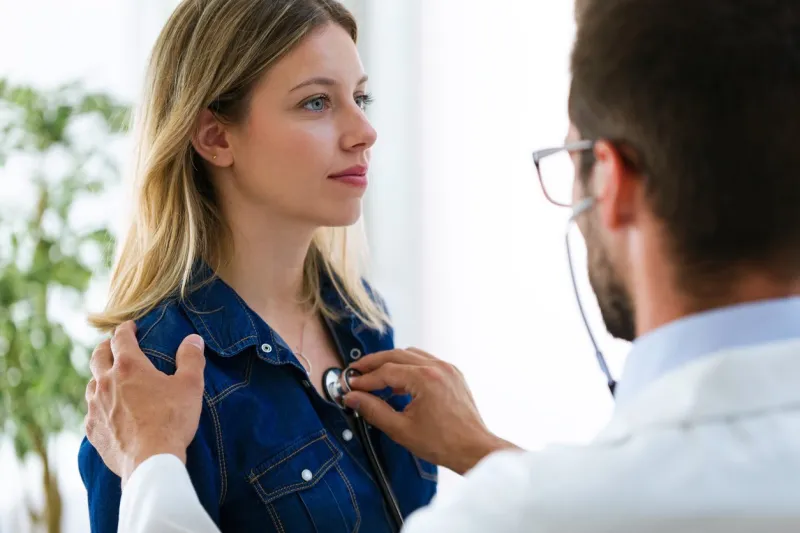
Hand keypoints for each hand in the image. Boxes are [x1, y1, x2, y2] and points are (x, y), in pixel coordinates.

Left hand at [84, 321, 205, 486]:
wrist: (150, 461)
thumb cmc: (172, 420)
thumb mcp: (190, 385)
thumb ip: (191, 358)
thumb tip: (193, 340)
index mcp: (128, 366)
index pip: (120, 338)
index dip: (126, 329)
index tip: (131, 327)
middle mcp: (105, 382)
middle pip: (97, 356)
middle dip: (105, 348)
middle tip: (113, 346)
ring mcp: (95, 407)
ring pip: (91, 384)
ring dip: (100, 378)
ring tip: (110, 380)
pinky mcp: (92, 430)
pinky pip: (91, 412)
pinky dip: (99, 406)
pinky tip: (109, 412)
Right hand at [343, 348, 517, 474]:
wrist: (473, 449)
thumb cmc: (442, 443)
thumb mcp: (400, 429)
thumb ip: (373, 410)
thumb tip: (353, 398)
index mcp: (425, 378)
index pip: (385, 371)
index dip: (365, 379)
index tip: (350, 386)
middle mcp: (437, 367)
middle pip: (396, 355)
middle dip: (373, 363)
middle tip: (356, 372)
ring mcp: (447, 369)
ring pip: (411, 355)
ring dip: (391, 363)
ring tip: (375, 377)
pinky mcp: (453, 374)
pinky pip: (425, 361)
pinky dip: (409, 367)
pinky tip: (399, 383)